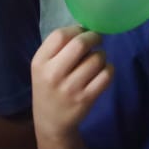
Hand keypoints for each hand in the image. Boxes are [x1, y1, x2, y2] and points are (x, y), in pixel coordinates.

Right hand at [31, 27, 111, 148]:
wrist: (50, 121)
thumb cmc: (49, 86)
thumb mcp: (43, 66)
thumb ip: (59, 47)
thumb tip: (85, 27)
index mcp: (40, 62)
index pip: (60, 35)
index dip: (76, 29)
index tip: (82, 32)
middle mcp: (53, 75)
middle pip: (80, 44)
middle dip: (94, 37)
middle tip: (97, 39)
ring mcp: (70, 88)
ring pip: (97, 59)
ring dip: (102, 55)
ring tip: (96, 61)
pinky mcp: (86, 99)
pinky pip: (106, 75)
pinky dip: (109, 69)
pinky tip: (102, 72)